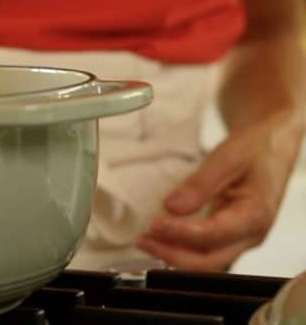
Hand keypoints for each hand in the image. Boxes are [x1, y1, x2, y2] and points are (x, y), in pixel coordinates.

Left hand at [136, 118, 300, 270]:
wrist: (270, 149)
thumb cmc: (255, 150)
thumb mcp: (228, 156)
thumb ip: (201, 183)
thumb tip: (172, 206)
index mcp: (255, 215)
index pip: (214, 235)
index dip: (181, 233)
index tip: (153, 225)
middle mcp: (250, 235)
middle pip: (209, 260)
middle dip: (172, 254)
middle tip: (141, 240)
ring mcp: (239, 239)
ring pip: (205, 261)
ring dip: (173, 256)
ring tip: (143, 241)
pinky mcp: (228, 237)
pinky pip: (204, 252)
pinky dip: (180, 250)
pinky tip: (159, 240)